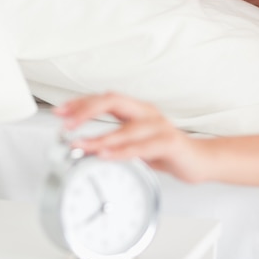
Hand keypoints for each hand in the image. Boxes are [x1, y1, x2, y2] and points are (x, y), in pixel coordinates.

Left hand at [54, 93, 206, 183]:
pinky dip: (123, 151)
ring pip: (126, 127)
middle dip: (86, 110)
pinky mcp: (170, 142)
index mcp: (136, 109)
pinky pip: (144, 146)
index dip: (81, 103)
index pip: (104, 98)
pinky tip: (108, 155)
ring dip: (100, 137)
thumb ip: (112, 140)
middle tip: (67, 123)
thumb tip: (81, 146)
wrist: (198, 160)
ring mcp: (159, 126)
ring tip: (82, 145)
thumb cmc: (165, 150)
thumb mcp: (134, 143)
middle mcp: (147, 112)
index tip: (60, 112)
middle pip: (113, 100)